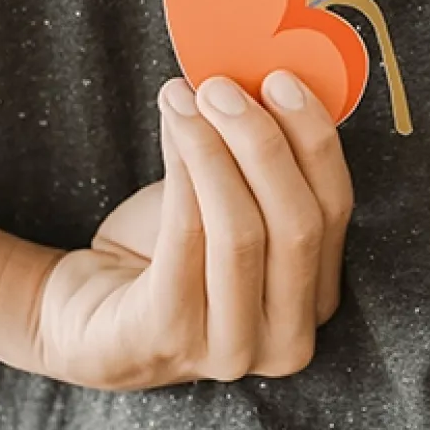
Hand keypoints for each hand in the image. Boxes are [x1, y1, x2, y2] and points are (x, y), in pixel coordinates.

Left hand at [30, 72, 351, 389]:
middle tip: (225, 87)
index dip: (315, 142)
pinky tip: (171, 126)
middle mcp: (287, 340)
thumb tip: (269, 80)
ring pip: (241, 232)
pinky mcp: (170, 339)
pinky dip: (183, 172)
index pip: (336, 212)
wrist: (92, 317)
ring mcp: (231, 349)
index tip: (284, 81)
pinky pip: (185, 241)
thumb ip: (264, 166)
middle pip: (297, 224)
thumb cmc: (170, 254)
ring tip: (185, 96)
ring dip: (215, 149)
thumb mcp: (231, 209)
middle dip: (264, 143)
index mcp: (317, 301)